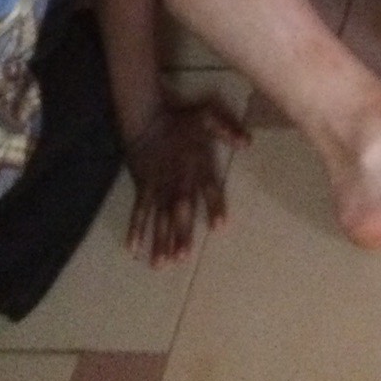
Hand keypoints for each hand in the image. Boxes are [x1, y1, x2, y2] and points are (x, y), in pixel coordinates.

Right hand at [125, 97, 248, 265]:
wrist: (145, 116)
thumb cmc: (178, 120)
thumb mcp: (207, 116)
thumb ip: (227, 130)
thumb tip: (249, 143)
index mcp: (195, 165)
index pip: (208, 188)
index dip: (214, 206)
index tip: (219, 227)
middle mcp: (176, 180)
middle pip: (179, 210)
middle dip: (181, 233)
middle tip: (182, 256)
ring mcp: (157, 186)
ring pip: (158, 217)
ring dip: (159, 240)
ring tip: (160, 263)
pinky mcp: (142, 187)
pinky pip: (138, 212)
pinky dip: (135, 230)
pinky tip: (132, 249)